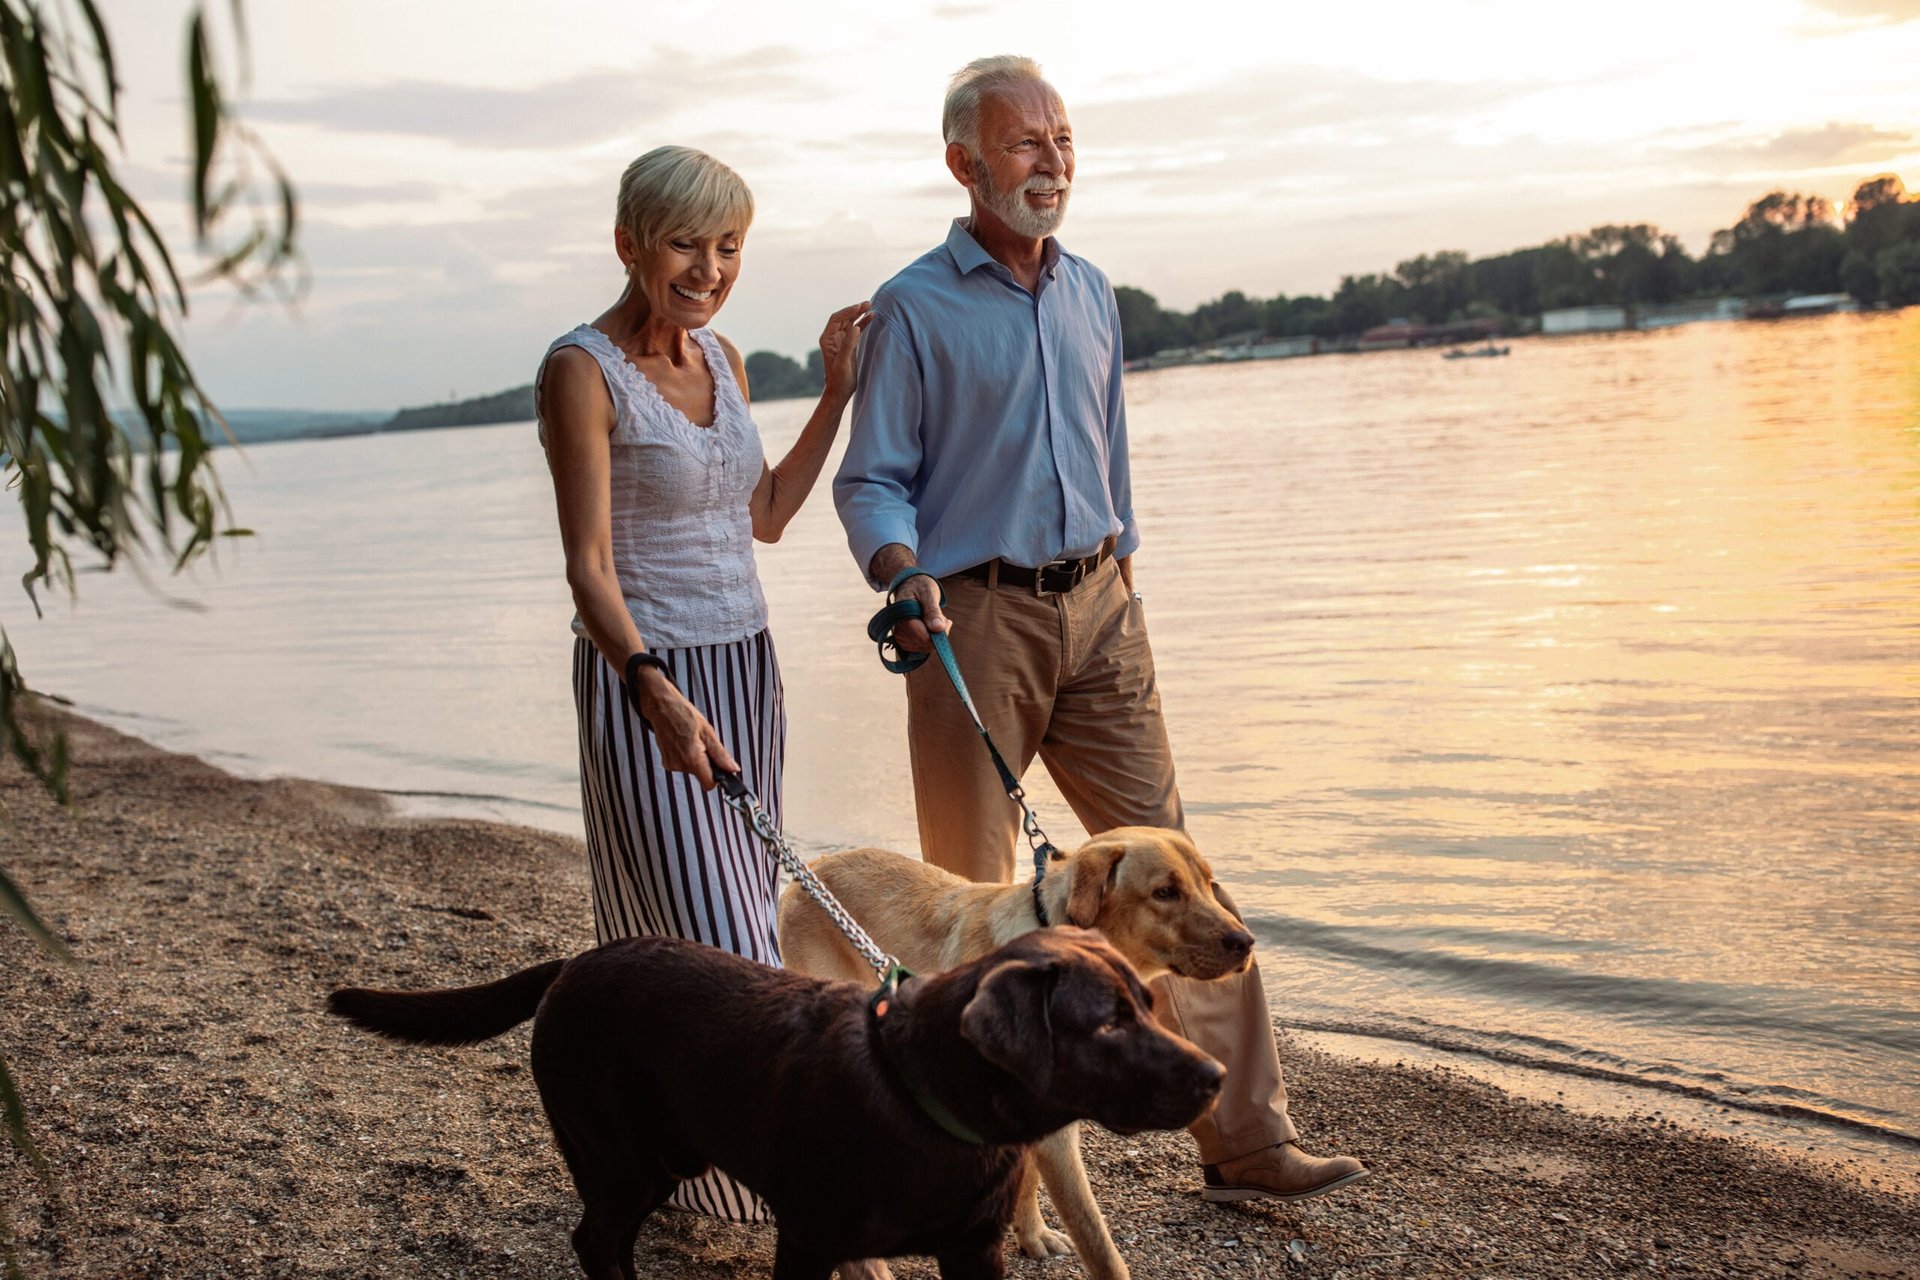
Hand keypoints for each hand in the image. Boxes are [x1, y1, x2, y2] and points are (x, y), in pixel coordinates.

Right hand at [634, 672, 738, 788]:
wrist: (662, 707)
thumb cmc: (684, 715)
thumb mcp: (708, 732)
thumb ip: (721, 755)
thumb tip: (733, 769)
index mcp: (692, 759)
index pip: (709, 784)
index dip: (718, 778)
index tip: (721, 768)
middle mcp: (680, 765)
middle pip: (701, 775)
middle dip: (707, 764)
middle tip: (704, 744)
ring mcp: (671, 764)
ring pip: (693, 770)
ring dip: (696, 759)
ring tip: (692, 740)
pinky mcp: (666, 762)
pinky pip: (683, 765)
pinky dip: (687, 757)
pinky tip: (684, 742)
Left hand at [819, 301, 872, 401]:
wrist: (840, 391)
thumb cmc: (839, 379)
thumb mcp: (843, 362)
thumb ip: (849, 344)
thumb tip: (855, 327)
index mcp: (827, 339)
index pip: (837, 319)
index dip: (848, 311)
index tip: (859, 308)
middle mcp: (833, 337)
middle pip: (844, 318)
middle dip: (855, 310)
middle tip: (868, 303)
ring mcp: (841, 340)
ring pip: (850, 322)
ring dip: (860, 314)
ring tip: (871, 307)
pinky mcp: (849, 345)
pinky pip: (856, 330)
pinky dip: (863, 323)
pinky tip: (872, 317)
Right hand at [888, 571, 950, 654]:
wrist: (908, 585)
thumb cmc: (920, 586)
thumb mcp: (929, 593)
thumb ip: (933, 611)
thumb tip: (939, 628)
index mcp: (903, 616)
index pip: (924, 637)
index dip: (940, 635)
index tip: (948, 621)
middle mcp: (898, 628)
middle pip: (923, 645)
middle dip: (937, 635)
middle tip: (942, 618)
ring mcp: (898, 635)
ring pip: (922, 648)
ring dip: (933, 637)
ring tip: (933, 619)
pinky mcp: (902, 639)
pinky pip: (918, 647)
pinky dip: (927, 639)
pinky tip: (928, 626)